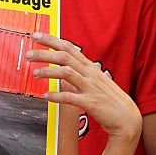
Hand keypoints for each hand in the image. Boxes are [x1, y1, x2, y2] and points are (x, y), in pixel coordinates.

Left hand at [27, 33, 141, 141]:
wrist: (126, 118)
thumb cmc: (110, 101)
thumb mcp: (94, 85)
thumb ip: (77, 80)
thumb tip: (61, 78)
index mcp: (89, 67)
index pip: (68, 47)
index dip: (51, 40)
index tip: (36, 36)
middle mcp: (90, 74)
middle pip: (65, 57)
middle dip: (45, 53)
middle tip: (29, 54)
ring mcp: (90, 87)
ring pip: (67, 73)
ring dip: (49, 71)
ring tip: (34, 73)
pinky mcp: (90, 102)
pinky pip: (70, 97)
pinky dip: (56, 95)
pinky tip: (45, 95)